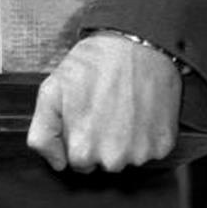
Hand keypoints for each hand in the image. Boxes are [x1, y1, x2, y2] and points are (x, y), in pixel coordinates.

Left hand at [26, 32, 181, 171]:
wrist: (137, 45)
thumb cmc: (96, 63)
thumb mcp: (53, 89)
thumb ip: (43, 132)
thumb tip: (56, 162)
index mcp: (82, 150)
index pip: (77, 162)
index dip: (79, 137)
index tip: (85, 114)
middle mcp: (113, 159)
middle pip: (103, 163)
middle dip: (101, 140)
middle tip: (103, 107)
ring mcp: (141, 154)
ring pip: (127, 158)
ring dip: (124, 139)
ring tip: (122, 105)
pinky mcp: (163, 145)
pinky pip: (151, 150)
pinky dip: (146, 134)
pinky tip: (140, 110)